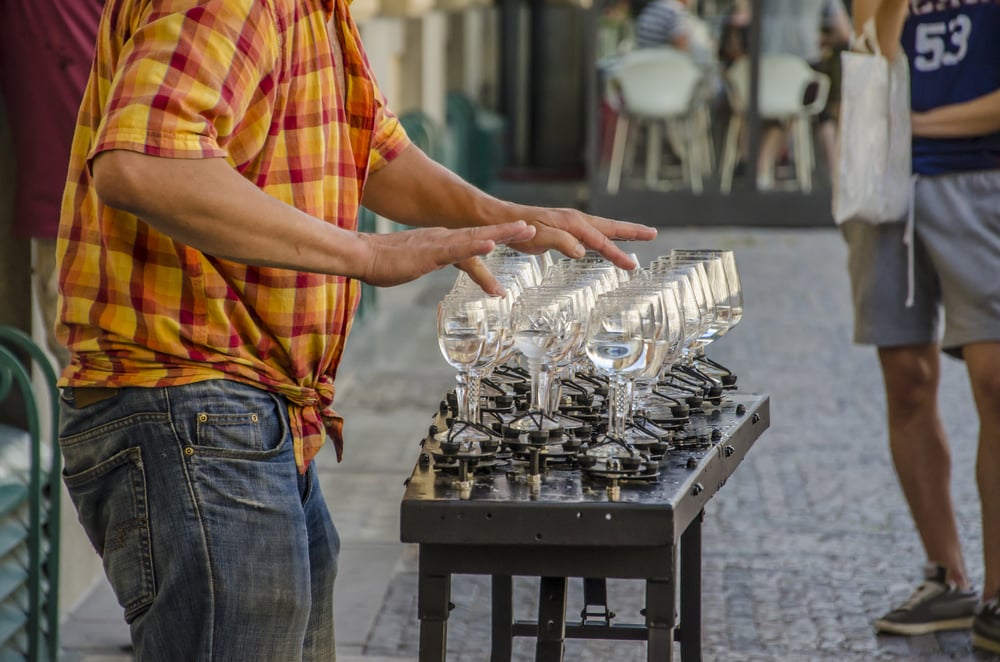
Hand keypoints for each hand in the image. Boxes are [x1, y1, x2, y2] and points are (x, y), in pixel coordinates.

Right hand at [358, 221, 535, 294]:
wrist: (361, 255)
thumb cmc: (384, 262)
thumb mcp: (416, 263)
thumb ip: (430, 262)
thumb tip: (433, 264)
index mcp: (442, 241)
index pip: (476, 237)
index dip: (500, 233)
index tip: (521, 232)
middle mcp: (444, 237)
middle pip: (482, 233)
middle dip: (510, 231)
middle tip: (534, 226)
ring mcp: (438, 244)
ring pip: (475, 237)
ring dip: (502, 233)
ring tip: (524, 229)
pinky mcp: (429, 253)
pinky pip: (456, 250)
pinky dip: (475, 245)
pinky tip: (491, 243)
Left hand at [505, 206, 656, 269]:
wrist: (502, 219)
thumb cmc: (518, 230)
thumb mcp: (538, 238)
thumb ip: (561, 242)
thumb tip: (584, 251)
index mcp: (572, 223)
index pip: (601, 240)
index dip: (617, 253)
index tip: (632, 266)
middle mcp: (576, 220)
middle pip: (609, 227)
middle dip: (631, 231)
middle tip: (652, 234)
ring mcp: (571, 223)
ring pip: (602, 228)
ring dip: (622, 232)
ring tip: (641, 236)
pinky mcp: (565, 228)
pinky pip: (592, 233)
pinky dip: (605, 237)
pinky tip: (607, 243)